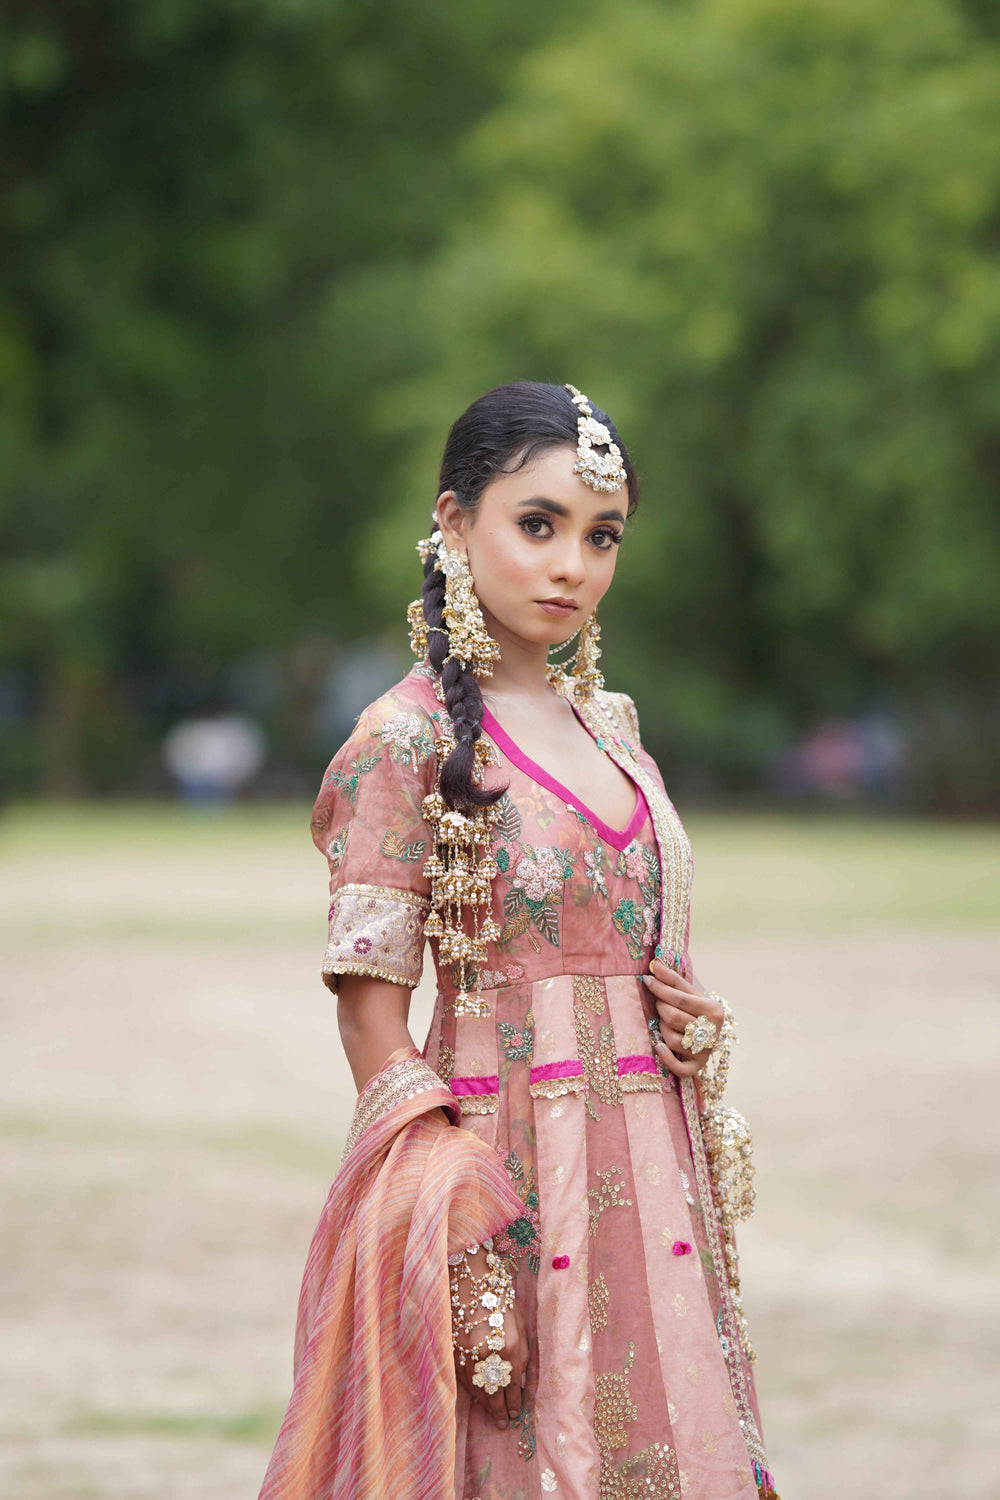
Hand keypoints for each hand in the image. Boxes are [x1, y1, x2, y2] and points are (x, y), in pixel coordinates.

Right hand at [452, 1245, 526, 1429]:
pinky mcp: (452, 1351)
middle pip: (495, 1392)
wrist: (468, 1276)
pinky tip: (476, 1397)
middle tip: (504, 1423)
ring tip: (492, 1415)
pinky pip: (463, 1379)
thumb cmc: (499, 1295)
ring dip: (485, 1404)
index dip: (514, 1402)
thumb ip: (522, 1352)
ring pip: (477, 1389)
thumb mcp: (519, 1321)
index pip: (513, 1385)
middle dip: (500, 1410)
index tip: (515, 1413)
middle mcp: (487, 1353)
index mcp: (509, 1345)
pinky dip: (470, 1390)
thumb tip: (520, 1382)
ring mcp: (466, 1353)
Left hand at [642, 959, 723, 1077]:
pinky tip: (659, 1046)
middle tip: (659, 1004)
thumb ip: (672, 979)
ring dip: (662, 1030)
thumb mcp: (688, 993)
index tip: (646, 980)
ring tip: (664, 1022)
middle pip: (674, 1018)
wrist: (709, 1033)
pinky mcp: (697, 1067)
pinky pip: (680, 1068)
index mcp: (713, 1010)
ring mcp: (706, 1051)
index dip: (660, 989)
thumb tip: (654, 962)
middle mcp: (713, 1032)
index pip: (680, 998)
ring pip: (673, 1040)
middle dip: (661, 1009)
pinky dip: (667, 1059)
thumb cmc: (695, 1010)